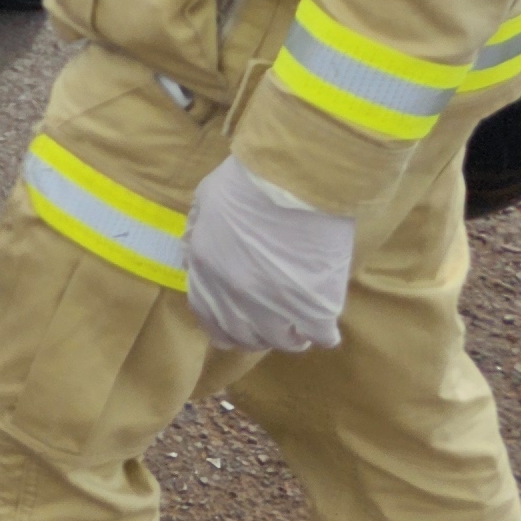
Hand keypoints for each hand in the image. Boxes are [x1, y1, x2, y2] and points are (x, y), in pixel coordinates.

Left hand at [182, 159, 353, 350]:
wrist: (296, 178)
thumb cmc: (249, 180)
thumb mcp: (205, 201)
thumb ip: (198, 232)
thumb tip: (196, 253)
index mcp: (206, 269)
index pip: (208, 318)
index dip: (225, 326)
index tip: (240, 324)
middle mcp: (235, 295)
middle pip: (244, 337)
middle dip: (257, 333)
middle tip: (274, 322)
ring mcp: (275, 306)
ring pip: (282, 342)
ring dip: (291, 334)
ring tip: (301, 322)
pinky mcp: (315, 307)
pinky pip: (321, 337)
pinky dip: (323, 332)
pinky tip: (324, 319)